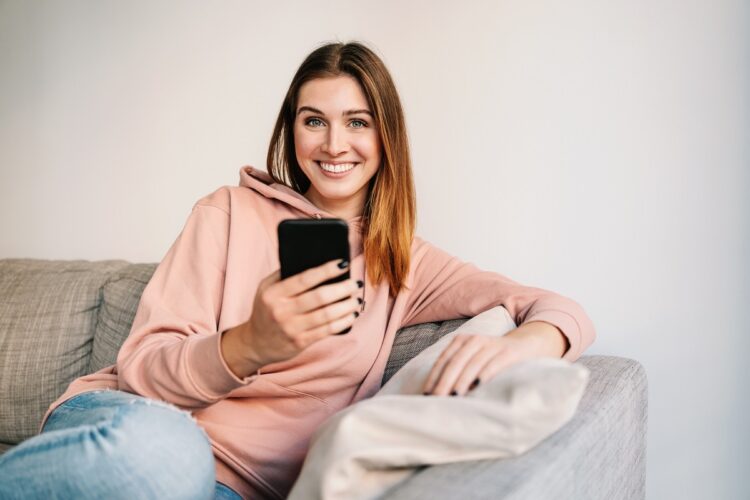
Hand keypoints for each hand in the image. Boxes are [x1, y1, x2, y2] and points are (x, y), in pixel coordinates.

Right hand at [235, 259, 362, 367]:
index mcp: (273, 293)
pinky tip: (352, 315)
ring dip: (347, 306)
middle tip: (355, 283)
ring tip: (357, 299)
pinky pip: (327, 331)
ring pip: (327, 315)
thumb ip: (284, 274)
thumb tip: (316, 260)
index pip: (305, 278)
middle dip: (343, 288)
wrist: (256, 343)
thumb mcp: (266, 289)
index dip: (327, 270)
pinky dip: (343, 322)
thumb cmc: (266, 310)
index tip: (343, 263)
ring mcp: (291, 328)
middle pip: (320, 297)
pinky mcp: (300, 342)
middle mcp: (282, 311)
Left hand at [422, 321, 567, 396]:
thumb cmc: (492, 359)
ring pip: (473, 363)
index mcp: (462, 341)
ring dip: (462, 380)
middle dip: (444, 382)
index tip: (426, 395)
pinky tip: (479, 385)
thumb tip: (437, 395)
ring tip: (454, 396)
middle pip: (455, 362)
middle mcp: (475, 340)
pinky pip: (494, 363)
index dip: (434, 377)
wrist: (527, 345)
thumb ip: (458, 371)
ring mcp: (492, 345)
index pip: (444, 360)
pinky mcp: (508, 352)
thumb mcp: (473, 360)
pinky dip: (485, 373)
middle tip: (436, 400)